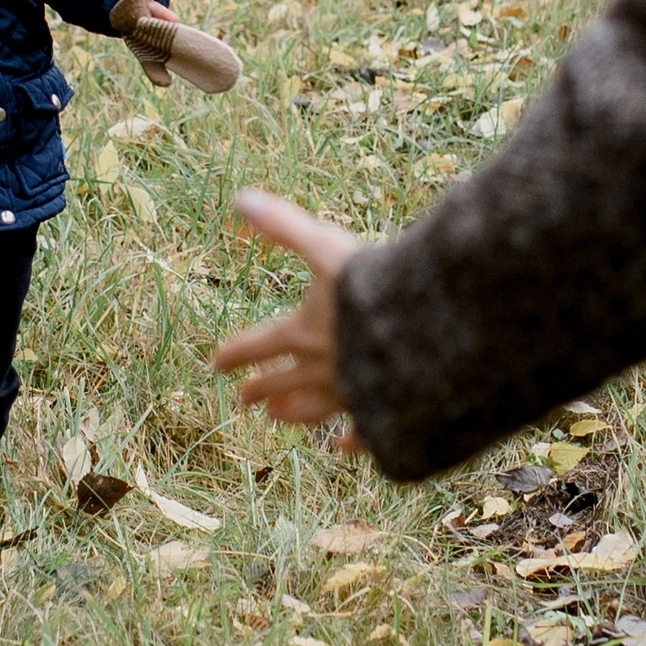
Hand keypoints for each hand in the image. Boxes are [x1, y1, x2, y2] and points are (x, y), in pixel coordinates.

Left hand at [214, 189, 362, 436]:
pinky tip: (345, 447)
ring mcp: (352, 394)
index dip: (235, 352)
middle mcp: (321, 369)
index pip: (258, 345)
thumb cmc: (377, 285)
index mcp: (302, 333)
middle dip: (260, 388)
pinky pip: (364, 432)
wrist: (429, 330)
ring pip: (314, 410)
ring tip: (278, 418)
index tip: (215, 363)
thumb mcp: (327, 245)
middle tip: (241, 400)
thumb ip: (285, 225)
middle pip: (281, 381)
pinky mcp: (384, 411)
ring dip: (293, 413)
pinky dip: (353, 441)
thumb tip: (240, 198)